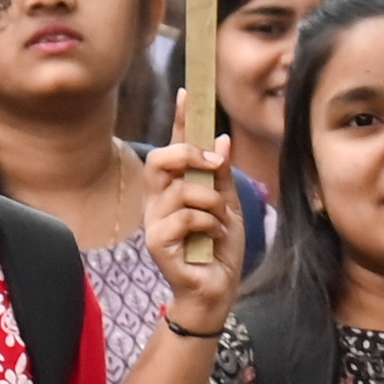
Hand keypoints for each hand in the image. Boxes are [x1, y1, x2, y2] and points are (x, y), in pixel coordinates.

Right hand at [141, 131, 239, 320]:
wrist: (217, 291)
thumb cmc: (219, 249)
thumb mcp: (229, 207)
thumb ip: (222, 176)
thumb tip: (221, 138)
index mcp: (174, 189)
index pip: (173, 147)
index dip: (180, 120)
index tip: (187, 92)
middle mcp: (157, 201)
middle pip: (160, 159)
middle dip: (190, 155)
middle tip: (215, 164)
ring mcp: (154, 222)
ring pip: (181, 190)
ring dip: (212, 202)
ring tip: (220, 221)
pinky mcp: (157, 243)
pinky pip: (183, 217)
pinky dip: (208, 224)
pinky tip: (213, 237)